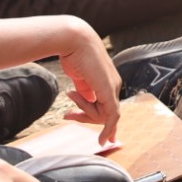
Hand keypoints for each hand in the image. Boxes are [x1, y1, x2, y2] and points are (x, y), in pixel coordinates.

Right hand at [54, 17, 123, 143]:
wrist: (73, 40)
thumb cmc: (74, 54)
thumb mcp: (80, 76)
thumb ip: (85, 90)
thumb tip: (88, 99)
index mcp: (107, 81)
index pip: (104, 106)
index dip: (99, 120)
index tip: (102, 139)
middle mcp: (114, 85)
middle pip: (103, 113)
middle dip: (85, 117)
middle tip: (67, 115)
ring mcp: (113, 87)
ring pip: (102, 114)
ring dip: (84, 112)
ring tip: (70, 93)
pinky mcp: (109, 90)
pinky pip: (112, 115)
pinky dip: (109, 129)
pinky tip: (105, 141)